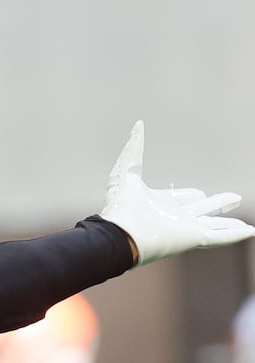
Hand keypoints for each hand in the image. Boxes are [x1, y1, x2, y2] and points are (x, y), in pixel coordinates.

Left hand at [99, 121, 252, 265]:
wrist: (120, 234)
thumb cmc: (120, 206)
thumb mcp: (126, 171)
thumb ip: (134, 149)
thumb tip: (138, 125)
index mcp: (159, 203)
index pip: (182, 197)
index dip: (191, 195)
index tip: (199, 194)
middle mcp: (174, 217)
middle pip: (203, 209)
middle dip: (218, 204)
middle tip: (234, 198)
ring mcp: (185, 229)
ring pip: (215, 225)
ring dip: (231, 223)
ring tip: (246, 223)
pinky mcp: (194, 238)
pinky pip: (220, 237)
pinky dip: (235, 234)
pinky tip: (250, 232)